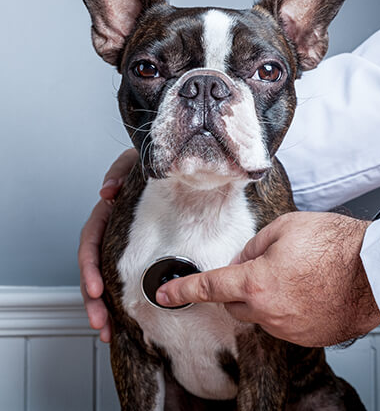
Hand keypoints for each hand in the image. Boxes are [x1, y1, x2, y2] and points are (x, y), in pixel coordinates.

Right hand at [78, 149, 137, 341]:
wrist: (175, 169)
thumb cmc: (153, 168)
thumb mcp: (134, 163)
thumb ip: (119, 172)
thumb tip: (107, 192)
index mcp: (107, 213)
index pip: (91, 241)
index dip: (90, 267)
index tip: (97, 289)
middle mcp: (111, 231)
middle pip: (93, 269)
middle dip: (92, 299)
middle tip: (100, 322)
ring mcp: (123, 244)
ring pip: (105, 278)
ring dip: (103, 307)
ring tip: (106, 330)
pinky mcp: (138, 253)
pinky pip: (125, 277)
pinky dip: (121, 299)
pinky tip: (123, 319)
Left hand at [156, 212, 379, 346]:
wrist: (374, 270)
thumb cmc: (335, 245)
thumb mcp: (285, 228)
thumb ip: (253, 246)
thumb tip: (242, 260)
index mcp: (257, 282)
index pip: (210, 286)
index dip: (183, 289)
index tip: (166, 294)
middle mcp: (269, 312)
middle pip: (235, 304)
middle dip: (239, 288)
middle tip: (263, 266)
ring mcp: (289, 329)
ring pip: (261, 314)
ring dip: (266, 297)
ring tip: (296, 275)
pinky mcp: (307, 337)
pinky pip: (284, 323)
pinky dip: (286, 308)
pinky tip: (307, 290)